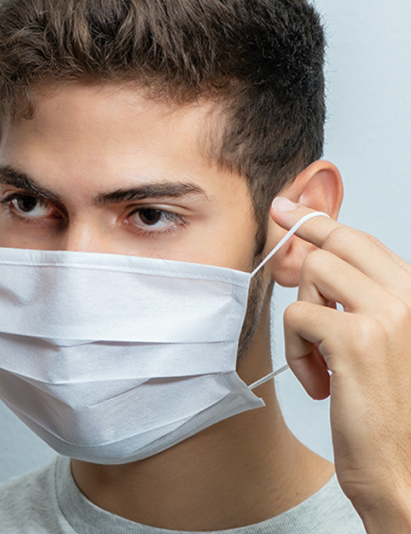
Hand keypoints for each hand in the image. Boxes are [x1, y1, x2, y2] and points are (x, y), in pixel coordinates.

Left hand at [272, 197, 410, 528]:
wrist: (405, 467)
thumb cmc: (388, 411)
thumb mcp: (377, 343)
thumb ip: (353, 300)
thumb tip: (305, 255)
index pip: (362, 241)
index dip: (319, 224)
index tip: (287, 210)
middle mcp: (410, 296)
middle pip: (333, 247)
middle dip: (298, 261)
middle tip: (279, 273)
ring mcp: (387, 314)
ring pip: (311, 276)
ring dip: (301, 319)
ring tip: (320, 359)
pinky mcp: (356, 339)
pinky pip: (297, 317)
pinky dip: (296, 351)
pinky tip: (320, 383)